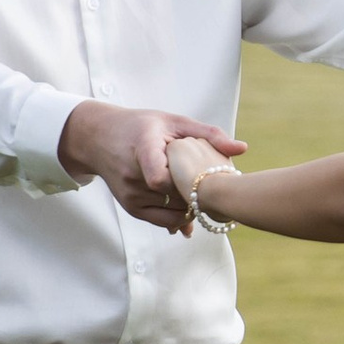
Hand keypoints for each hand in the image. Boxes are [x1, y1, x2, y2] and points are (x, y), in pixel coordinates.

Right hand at [57, 101, 244, 233]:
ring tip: (205, 196)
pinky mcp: (130, 208)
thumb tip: (243, 148)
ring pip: (173, 212)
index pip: (159, 178)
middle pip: (175, 197)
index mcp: (143, 148)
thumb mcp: (173, 121)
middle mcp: (132, 175)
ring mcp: (130, 195)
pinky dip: (180, 218)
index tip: (200, 178)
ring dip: (192, 208)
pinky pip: (162, 221)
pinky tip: (192, 210)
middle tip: (220, 190)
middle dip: (199, 195)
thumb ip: (208, 134)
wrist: (100, 139)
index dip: (182, 183)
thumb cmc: (142, 127)